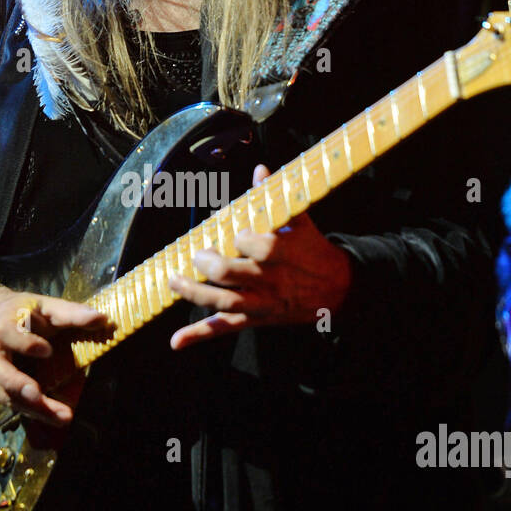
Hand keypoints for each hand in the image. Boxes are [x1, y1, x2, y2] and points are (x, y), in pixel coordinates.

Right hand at [0, 287, 111, 426]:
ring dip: (34, 408)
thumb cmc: (20, 313)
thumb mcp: (44, 307)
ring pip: (6, 394)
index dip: (26, 343)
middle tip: (39, 396)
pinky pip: (9, 403)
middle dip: (19, 386)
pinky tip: (53, 418)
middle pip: (1, 372)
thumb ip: (71, 314)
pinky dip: (31, 412)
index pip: (9, 333)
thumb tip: (102, 318)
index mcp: (2, 325)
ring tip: (63, 417)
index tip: (47, 350)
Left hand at [168, 165, 351, 350]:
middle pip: (234, 275)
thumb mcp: (301, 224)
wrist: (338, 290)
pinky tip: (176, 341)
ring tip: (172, 281)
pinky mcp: (255, 319)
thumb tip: (259, 169)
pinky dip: (199, 335)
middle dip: (211, 265)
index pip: (259, 246)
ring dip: (194, 293)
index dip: (243, 238)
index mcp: (285, 254)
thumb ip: (275, 198)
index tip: (236, 231)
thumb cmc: (314, 251)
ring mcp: (261, 303)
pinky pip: (225, 328)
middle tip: (198, 254)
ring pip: (224, 302)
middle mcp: (271, 282)